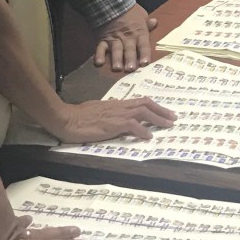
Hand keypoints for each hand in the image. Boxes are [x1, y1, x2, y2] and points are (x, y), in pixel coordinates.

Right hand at [53, 96, 175, 143]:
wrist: (65, 118)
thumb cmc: (77, 116)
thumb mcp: (97, 112)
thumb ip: (109, 114)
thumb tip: (117, 119)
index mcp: (116, 104)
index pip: (139, 102)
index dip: (154, 106)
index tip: (164, 112)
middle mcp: (119, 106)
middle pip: (146, 104)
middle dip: (161, 110)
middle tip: (173, 118)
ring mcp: (116, 114)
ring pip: (143, 112)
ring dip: (158, 118)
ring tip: (168, 125)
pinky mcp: (112, 124)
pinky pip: (132, 125)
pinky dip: (142, 130)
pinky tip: (148, 136)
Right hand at [94, 4, 156, 72]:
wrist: (110, 2)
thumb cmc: (129, 10)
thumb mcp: (142, 14)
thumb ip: (148, 23)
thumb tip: (155, 23)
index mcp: (139, 32)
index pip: (143, 45)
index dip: (144, 54)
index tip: (145, 63)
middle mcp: (127, 37)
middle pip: (129, 50)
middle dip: (130, 60)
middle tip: (130, 69)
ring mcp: (114, 39)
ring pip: (116, 50)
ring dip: (116, 59)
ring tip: (117, 68)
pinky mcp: (103, 39)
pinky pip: (100, 48)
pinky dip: (99, 55)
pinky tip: (99, 63)